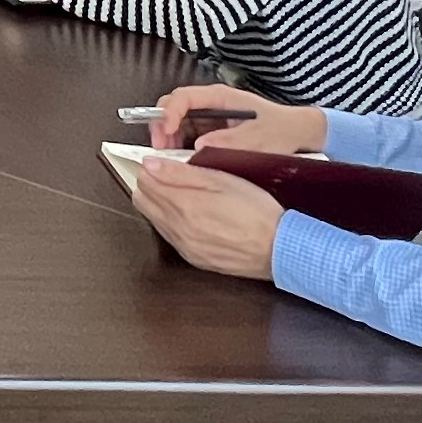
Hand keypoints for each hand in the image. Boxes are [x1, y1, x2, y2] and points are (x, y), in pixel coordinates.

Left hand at [130, 153, 284, 277]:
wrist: (278, 249)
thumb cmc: (256, 212)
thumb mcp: (222, 180)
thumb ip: (181, 173)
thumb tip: (150, 165)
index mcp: (183, 206)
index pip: (144, 182)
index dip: (151, 168)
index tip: (161, 163)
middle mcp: (177, 230)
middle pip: (143, 202)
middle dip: (151, 185)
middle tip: (169, 176)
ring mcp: (184, 247)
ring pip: (154, 220)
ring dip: (160, 204)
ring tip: (184, 194)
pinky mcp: (194, 259)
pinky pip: (169, 237)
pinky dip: (172, 222)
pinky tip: (191, 215)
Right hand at [150, 83, 322, 154]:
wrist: (299, 134)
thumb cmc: (281, 130)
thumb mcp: (258, 138)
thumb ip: (228, 141)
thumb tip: (198, 146)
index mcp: (220, 97)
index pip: (184, 97)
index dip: (169, 112)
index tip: (166, 131)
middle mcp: (211, 104)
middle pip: (173, 106)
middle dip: (162, 125)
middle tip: (161, 148)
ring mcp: (210, 118)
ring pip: (177, 122)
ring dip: (168, 138)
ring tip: (169, 157)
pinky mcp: (212, 131)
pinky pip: (187, 135)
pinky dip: (179, 146)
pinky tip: (181, 160)